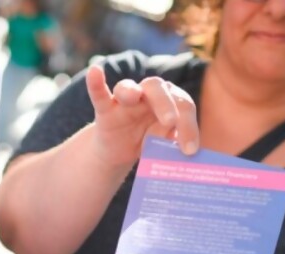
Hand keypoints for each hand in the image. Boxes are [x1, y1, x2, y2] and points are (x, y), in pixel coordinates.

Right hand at [85, 63, 199, 169]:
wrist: (119, 151)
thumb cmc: (147, 141)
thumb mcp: (164, 143)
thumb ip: (173, 143)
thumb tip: (186, 152)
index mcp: (169, 100)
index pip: (182, 105)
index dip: (189, 126)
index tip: (190, 150)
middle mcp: (147, 94)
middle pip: (158, 89)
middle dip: (166, 104)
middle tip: (171, 122)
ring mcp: (124, 100)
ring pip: (128, 88)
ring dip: (131, 91)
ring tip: (133, 96)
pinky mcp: (104, 110)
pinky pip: (99, 94)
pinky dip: (95, 83)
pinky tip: (95, 71)